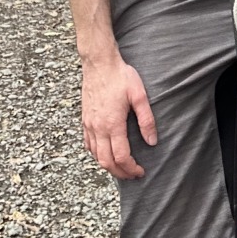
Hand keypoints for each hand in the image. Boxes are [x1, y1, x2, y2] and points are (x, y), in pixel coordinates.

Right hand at [80, 56, 156, 179]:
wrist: (99, 63)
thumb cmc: (120, 76)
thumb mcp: (139, 95)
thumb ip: (147, 120)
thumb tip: (152, 141)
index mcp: (112, 124)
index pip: (121, 157)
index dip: (132, 168)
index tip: (141, 171)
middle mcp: (98, 127)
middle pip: (106, 162)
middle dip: (120, 173)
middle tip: (132, 175)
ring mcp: (89, 124)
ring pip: (95, 155)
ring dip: (108, 165)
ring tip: (121, 167)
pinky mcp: (84, 119)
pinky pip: (88, 144)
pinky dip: (96, 154)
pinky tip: (105, 153)